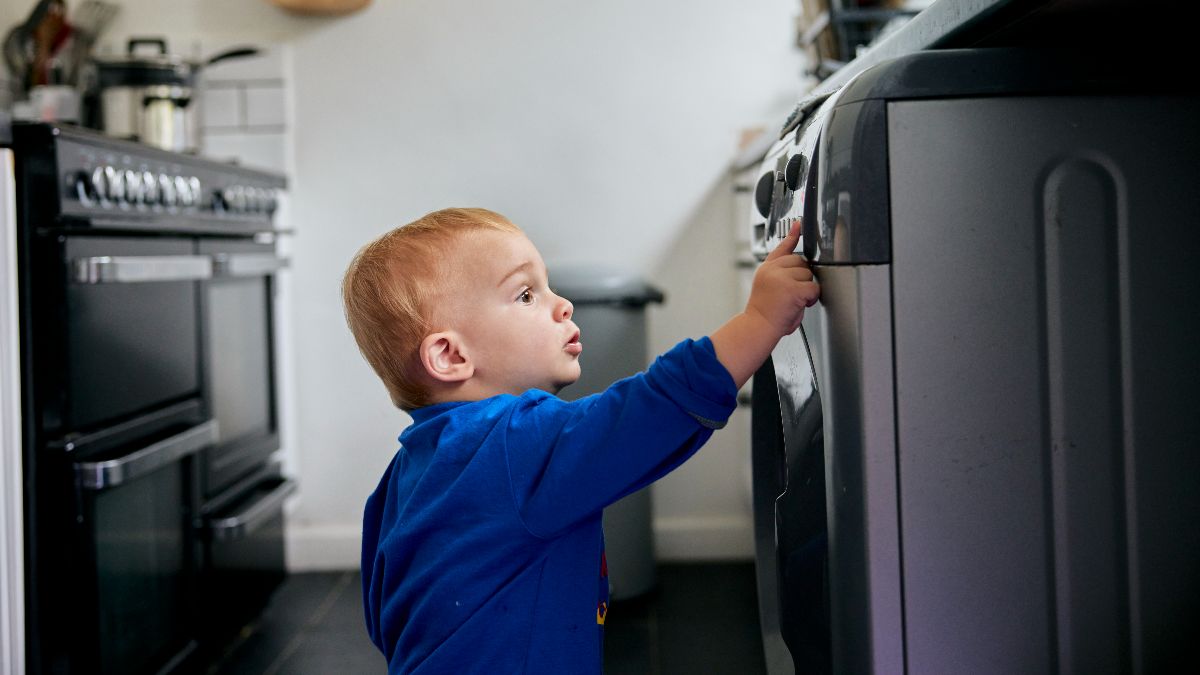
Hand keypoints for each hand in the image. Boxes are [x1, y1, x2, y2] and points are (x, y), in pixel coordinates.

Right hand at [745, 222, 819, 336]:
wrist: (757, 327)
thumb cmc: (764, 313)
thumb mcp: (768, 287)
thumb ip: (781, 275)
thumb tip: (801, 269)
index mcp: (767, 268)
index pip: (782, 247)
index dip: (793, 235)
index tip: (800, 224)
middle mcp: (773, 270)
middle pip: (801, 262)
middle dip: (802, 278)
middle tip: (792, 294)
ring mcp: (782, 278)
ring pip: (808, 275)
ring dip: (806, 289)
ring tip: (793, 301)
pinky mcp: (793, 289)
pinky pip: (813, 289)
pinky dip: (810, 299)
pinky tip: (800, 305)